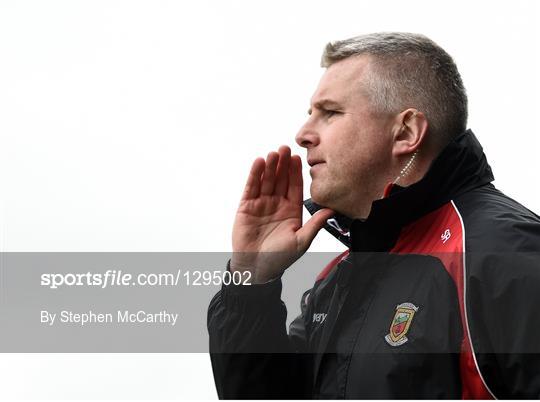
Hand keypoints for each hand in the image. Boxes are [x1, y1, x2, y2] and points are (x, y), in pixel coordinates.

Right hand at [231, 145, 333, 283]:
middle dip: (283, 164)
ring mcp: (261, 203)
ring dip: (270, 166)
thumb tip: (332, 210)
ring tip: (274, 153)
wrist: (256, 268)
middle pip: (281, 179)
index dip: (296, 172)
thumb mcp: (301, 241)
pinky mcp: (246, 206)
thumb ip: (315, 224)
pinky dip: (255, 175)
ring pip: (267, 180)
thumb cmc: (279, 258)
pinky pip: (251, 187)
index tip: (299, 158)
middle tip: (286, 148)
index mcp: (291, 210)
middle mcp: (277, 204)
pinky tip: (259, 163)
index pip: (295, 186)